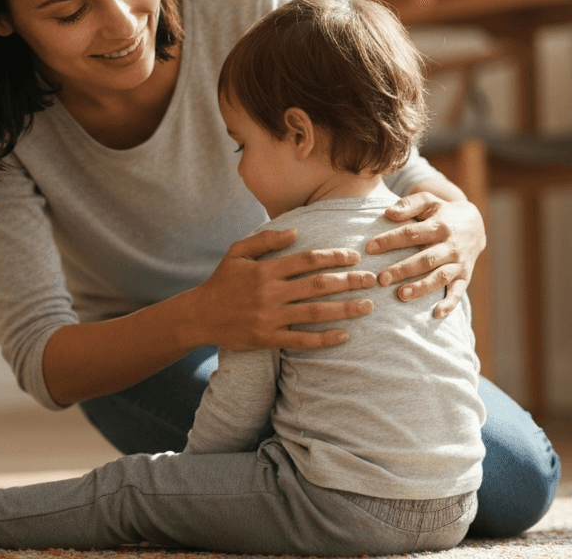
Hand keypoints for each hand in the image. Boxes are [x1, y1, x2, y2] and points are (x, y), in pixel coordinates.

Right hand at [190, 229, 375, 350]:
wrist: (199, 316)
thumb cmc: (221, 282)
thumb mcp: (237, 252)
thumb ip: (266, 240)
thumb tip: (296, 231)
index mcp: (266, 270)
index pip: (308, 260)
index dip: (334, 257)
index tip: (355, 257)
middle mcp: (271, 293)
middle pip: (319, 285)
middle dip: (349, 281)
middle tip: (373, 279)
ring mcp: (270, 317)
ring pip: (315, 312)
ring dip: (345, 309)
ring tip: (367, 306)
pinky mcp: (268, 338)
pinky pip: (302, 340)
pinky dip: (324, 338)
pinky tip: (344, 335)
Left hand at [367, 192, 484, 317]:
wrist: (476, 224)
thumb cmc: (441, 212)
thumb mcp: (428, 201)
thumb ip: (409, 204)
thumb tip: (388, 213)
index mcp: (440, 226)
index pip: (411, 234)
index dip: (390, 240)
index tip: (369, 248)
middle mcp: (451, 246)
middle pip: (425, 259)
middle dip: (403, 269)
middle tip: (381, 279)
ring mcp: (459, 263)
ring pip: (440, 277)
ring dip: (421, 287)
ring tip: (401, 295)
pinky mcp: (465, 276)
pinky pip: (459, 292)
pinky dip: (450, 304)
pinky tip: (436, 313)